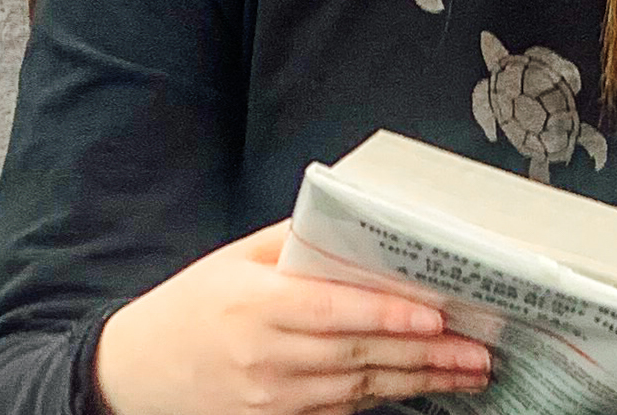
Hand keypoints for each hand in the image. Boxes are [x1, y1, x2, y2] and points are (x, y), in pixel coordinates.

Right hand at [94, 221, 494, 414]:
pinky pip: (342, 410)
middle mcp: (268, 356)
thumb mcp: (236, 260)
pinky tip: (423, 388)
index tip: (435, 316)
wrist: (138, 372)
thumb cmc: (192, 306)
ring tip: (469, 372)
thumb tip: (359, 221)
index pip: (334, 312)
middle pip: (360, 356)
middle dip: (427, 355)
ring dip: (420, 382)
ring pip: (361, 389)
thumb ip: (296, 242)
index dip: (387, 315)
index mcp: (257, 306)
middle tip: (478, 350)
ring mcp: (274, 397)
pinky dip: (386, 399)